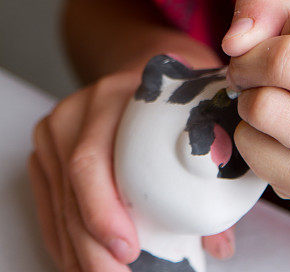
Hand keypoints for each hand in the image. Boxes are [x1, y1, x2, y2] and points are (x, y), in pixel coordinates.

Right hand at [28, 66, 235, 270]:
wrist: (139, 59)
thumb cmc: (174, 87)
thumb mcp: (199, 106)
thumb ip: (213, 167)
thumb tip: (220, 243)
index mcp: (113, 95)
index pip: (91, 159)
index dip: (102, 211)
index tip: (128, 250)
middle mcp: (77, 112)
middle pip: (71, 191)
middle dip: (92, 247)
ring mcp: (56, 131)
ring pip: (58, 205)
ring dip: (79, 251)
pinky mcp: (47, 152)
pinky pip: (50, 205)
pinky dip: (66, 240)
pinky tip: (85, 262)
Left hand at [221, 0, 289, 210]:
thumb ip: (270, 4)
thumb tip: (235, 40)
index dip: (288, 21)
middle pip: (286, 61)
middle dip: (252, 56)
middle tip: (253, 64)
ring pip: (263, 106)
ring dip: (248, 94)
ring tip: (268, 95)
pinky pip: (251, 146)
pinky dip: (248, 131)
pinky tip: (275, 132)